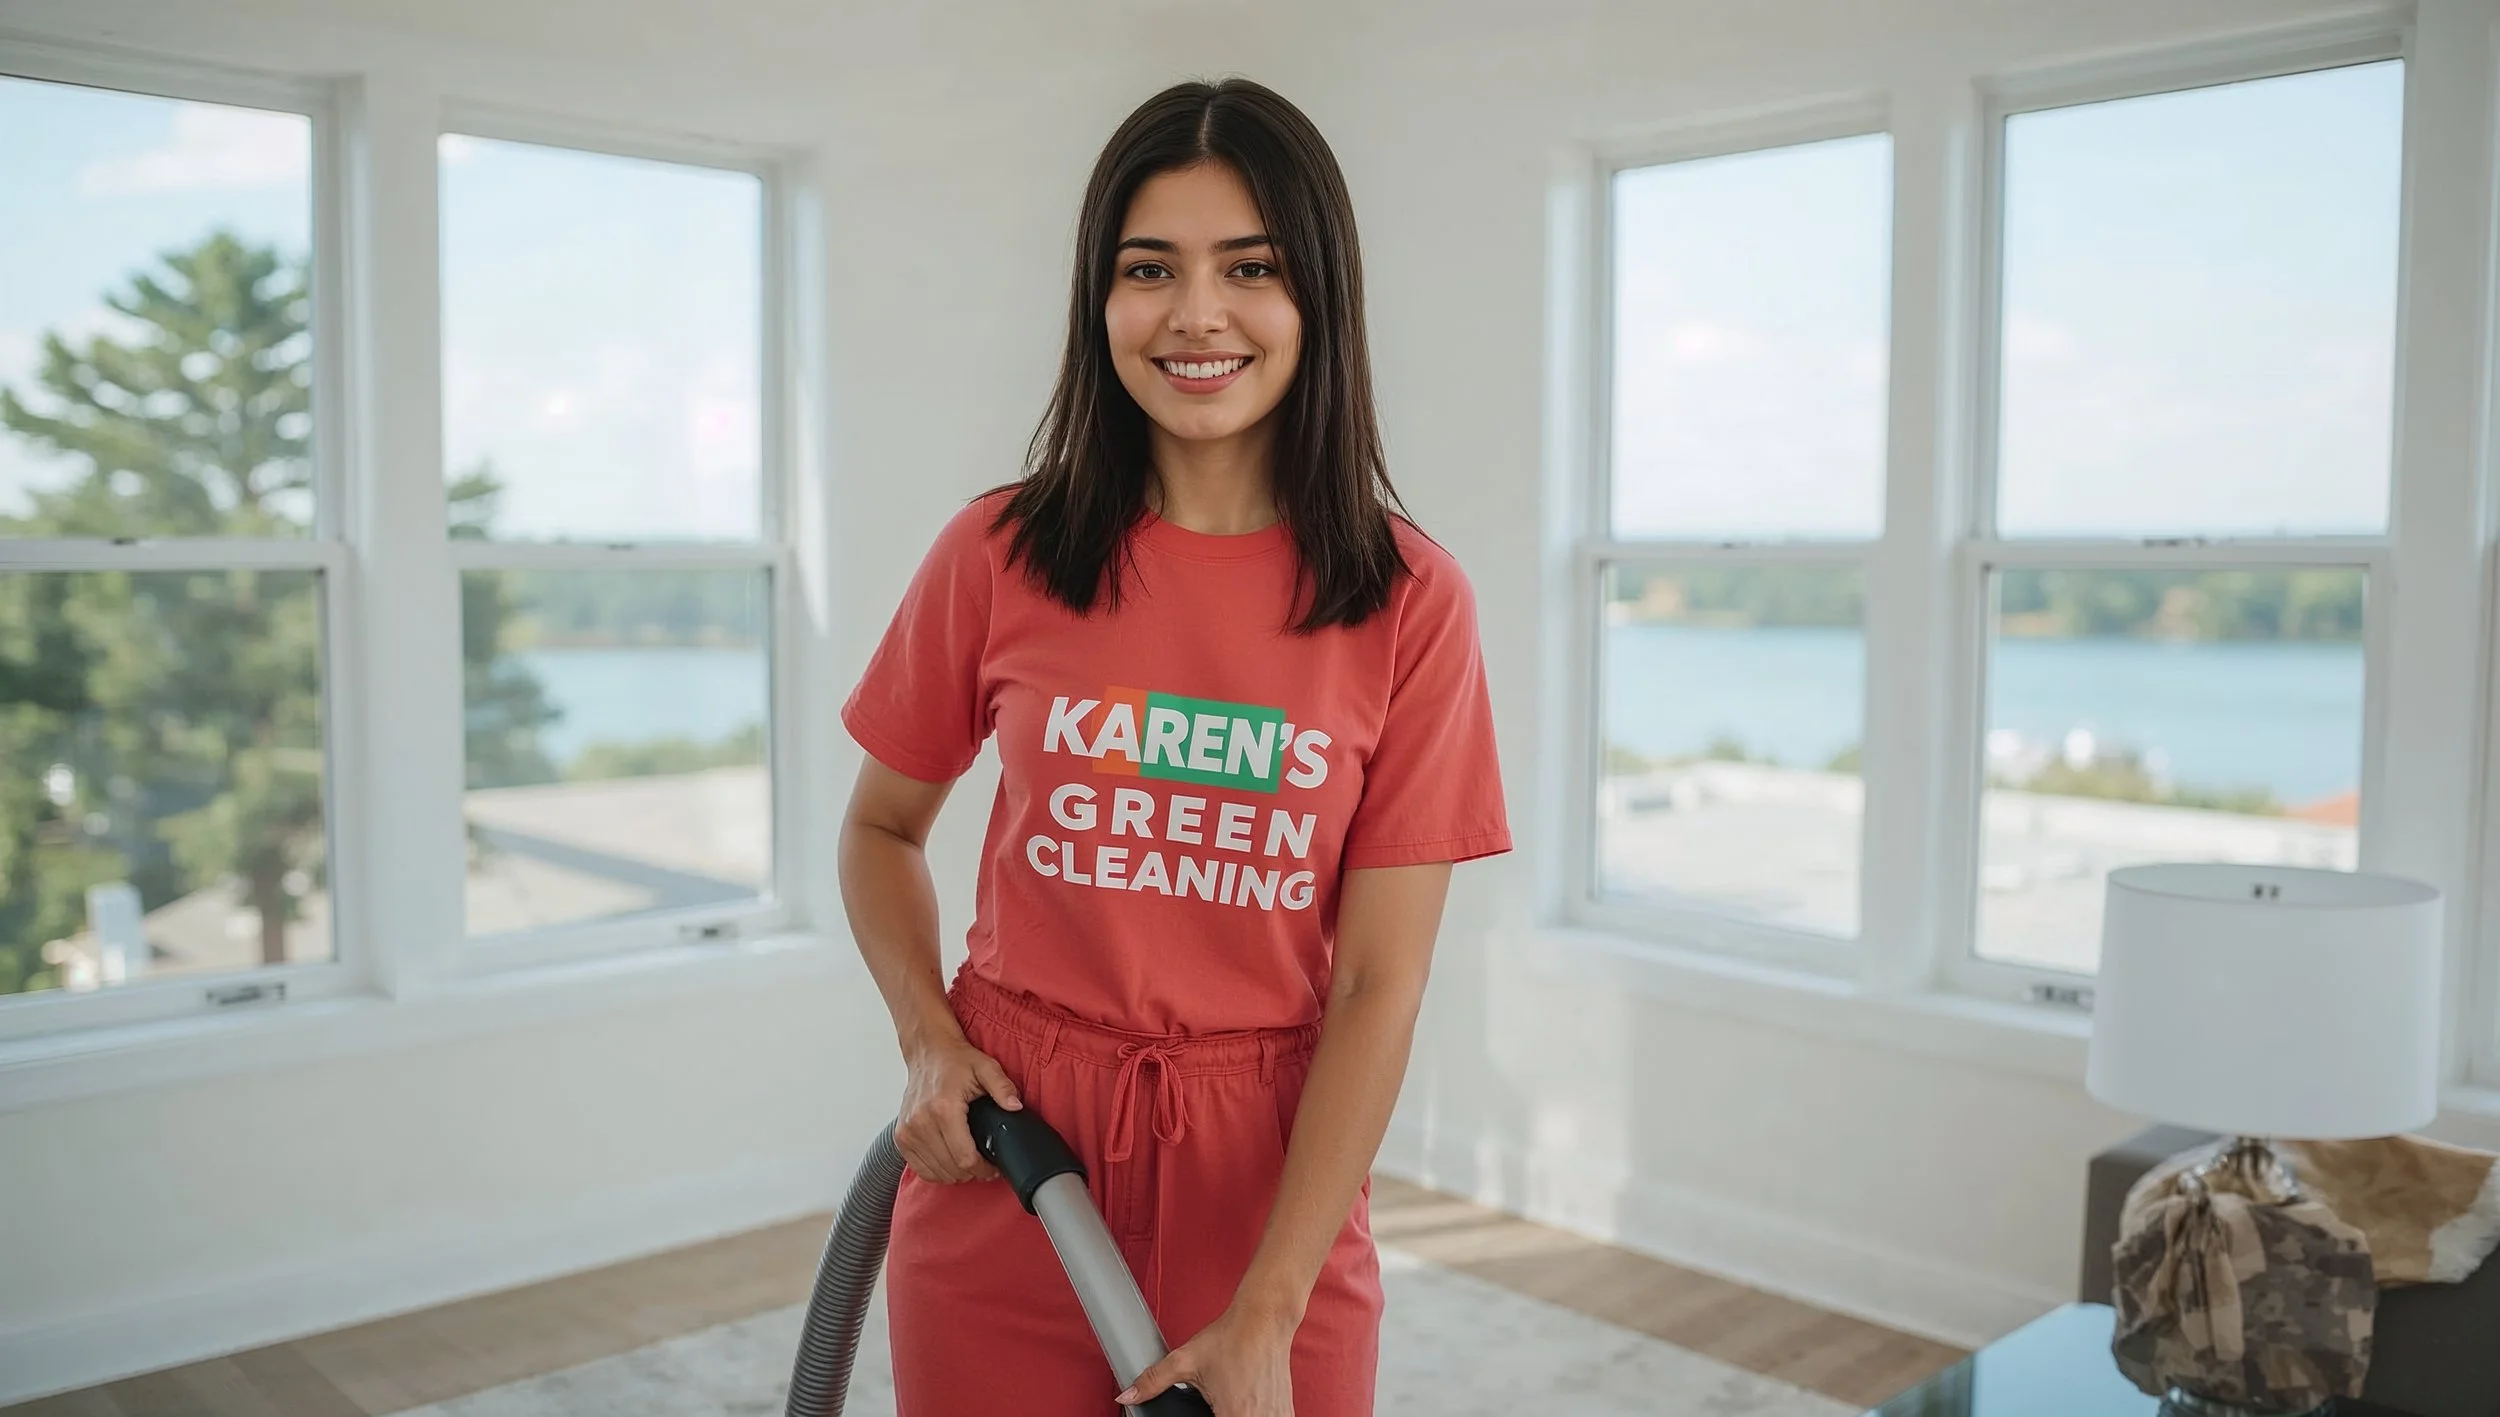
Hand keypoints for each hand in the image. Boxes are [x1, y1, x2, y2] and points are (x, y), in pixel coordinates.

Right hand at [895, 1032, 1021, 1183]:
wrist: (928, 1052)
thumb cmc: (955, 1061)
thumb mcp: (986, 1068)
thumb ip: (1002, 1087)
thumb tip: (1015, 1106)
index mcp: (943, 1109)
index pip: (965, 1158)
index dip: (984, 1169)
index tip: (994, 1168)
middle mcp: (921, 1122)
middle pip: (951, 1169)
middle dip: (972, 1172)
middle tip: (984, 1163)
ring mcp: (908, 1131)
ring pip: (935, 1173)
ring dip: (954, 1173)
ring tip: (968, 1161)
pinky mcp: (901, 1137)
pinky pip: (920, 1168)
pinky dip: (936, 1171)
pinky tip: (949, 1160)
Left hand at [1115, 1302, 1296, 1414]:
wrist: (1264, 1319)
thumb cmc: (1231, 1337)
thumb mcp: (1185, 1360)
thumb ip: (1153, 1381)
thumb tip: (1127, 1396)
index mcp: (1235, 1415)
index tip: (1207, 1411)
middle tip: (1216, 1403)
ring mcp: (1277, 1416)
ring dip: (1241, 1416)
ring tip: (1232, 1401)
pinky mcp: (1286, 1411)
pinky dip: (1257, 1416)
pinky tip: (1246, 1405)